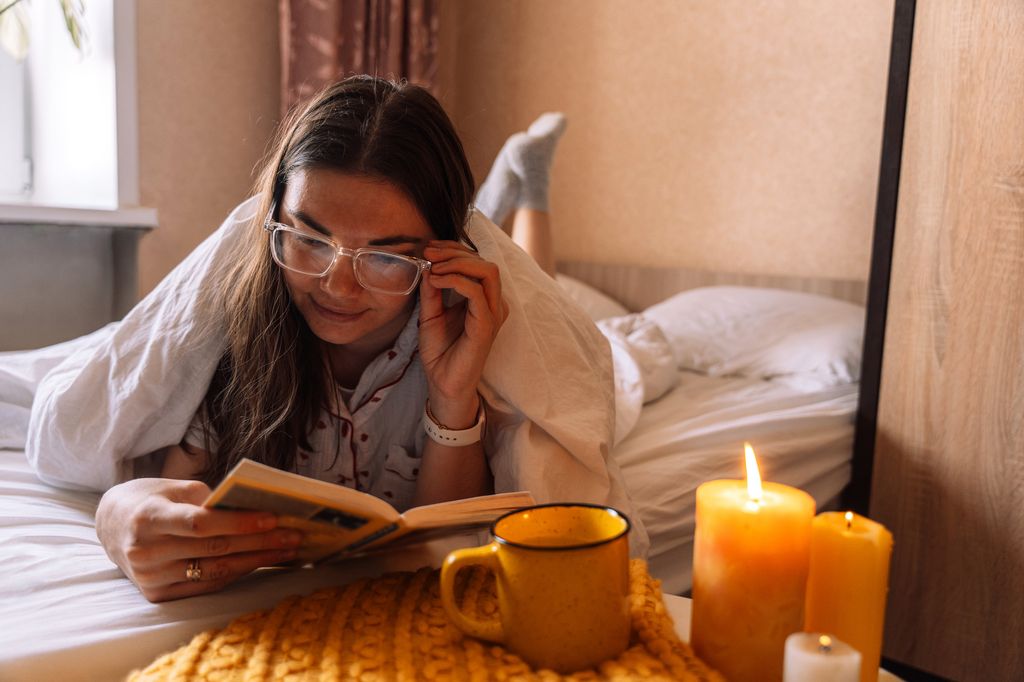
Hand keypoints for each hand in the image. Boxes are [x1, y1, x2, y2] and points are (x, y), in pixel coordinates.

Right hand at [95, 477, 302, 601]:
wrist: (112, 527)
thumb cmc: (150, 499)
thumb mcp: (172, 487)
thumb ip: (207, 497)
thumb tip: (251, 507)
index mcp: (148, 518)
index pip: (200, 523)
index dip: (239, 523)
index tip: (273, 518)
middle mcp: (146, 551)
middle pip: (214, 548)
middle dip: (259, 542)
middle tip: (294, 535)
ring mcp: (150, 577)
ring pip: (215, 570)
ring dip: (256, 561)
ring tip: (287, 550)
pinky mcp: (158, 595)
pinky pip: (207, 584)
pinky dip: (237, 573)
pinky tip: (261, 562)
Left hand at [418, 241, 508, 423]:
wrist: (443, 384)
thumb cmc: (441, 352)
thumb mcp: (430, 313)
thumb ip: (432, 290)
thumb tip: (428, 264)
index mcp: (484, 299)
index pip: (477, 262)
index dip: (453, 249)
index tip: (428, 248)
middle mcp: (494, 303)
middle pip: (484, 262)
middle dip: (454, 252)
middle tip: (428, 254)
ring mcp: (493, 314)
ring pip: (487, 271)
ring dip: (457, 263)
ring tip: (433, 268)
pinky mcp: (486, 325)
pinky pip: (477, 292)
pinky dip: (455, 280)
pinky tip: (436, 281)